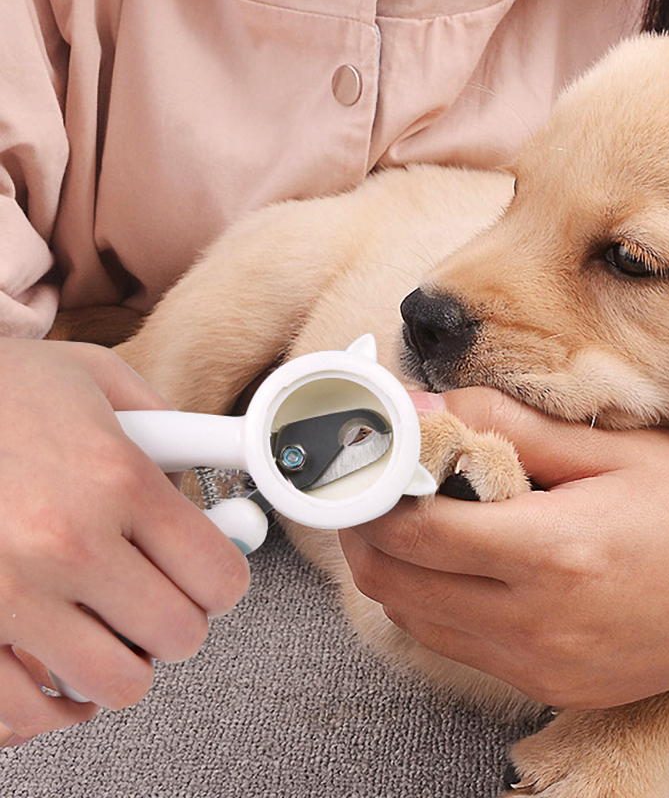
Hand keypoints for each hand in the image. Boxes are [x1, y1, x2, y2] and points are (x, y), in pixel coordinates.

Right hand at [0, 339, 249, 743]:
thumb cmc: (0, 391)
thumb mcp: (95, 377)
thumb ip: (166, 427)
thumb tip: (212, 474)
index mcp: (115, 478)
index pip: (218, 574)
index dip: (224, 581)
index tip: (211, 578)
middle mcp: (67, 543)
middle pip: (178, 634)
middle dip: (178, 620)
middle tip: (157, 596)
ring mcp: (8, 595)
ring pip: (116, 684)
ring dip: (124, 661)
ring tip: (108, 627)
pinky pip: (26, 713)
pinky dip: (55, 703)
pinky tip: (59, 666)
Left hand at [339, 387, 668, 708]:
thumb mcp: (606, 450)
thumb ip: (504, 424)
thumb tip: (423, 406)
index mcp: (554, 555)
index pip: (415, 532)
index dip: (372, 495)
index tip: (363, 463)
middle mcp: (539, 625)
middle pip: (396, 584)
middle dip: (364, 532)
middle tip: (370, 488)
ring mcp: (543, 666)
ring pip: (415, 621)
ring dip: (392, 570)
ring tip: (404, 521)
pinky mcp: (552, 687)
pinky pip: (457, 647)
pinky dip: (430, 604)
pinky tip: (450, 565)